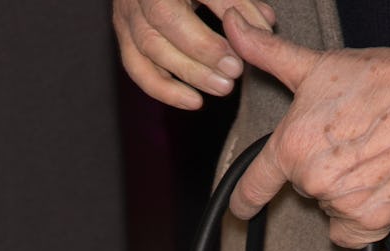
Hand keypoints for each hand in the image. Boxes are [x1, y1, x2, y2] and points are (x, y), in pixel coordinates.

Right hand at [113, 0, 275, 108]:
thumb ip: (241, 0)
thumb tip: (266, 24)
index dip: (229, 12)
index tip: (257, 36)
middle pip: (166, 19)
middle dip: (204, 48)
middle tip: (235, 70)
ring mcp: (127, 12)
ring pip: (150, 46)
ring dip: (190, 71)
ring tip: (224, 87)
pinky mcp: (123, 35)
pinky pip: (137, 68)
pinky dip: (165, 90)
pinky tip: (194, 101)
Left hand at [223, 10, 389, 246]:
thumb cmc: (382, 81)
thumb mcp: (317, 67)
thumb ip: (268, 55)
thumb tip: (233, 28)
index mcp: (292, 147)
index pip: (256, 184)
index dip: (244, 201)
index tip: (240, 211)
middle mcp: (312, 181)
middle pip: (305, 187)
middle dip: (322, 169)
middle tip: (352, 141)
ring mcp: (342, 206)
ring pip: (331, 207)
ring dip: (345, 191)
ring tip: (372, 157)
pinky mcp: (371, 224)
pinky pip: (352, 234)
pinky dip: (362, 219)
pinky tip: (376, 189)